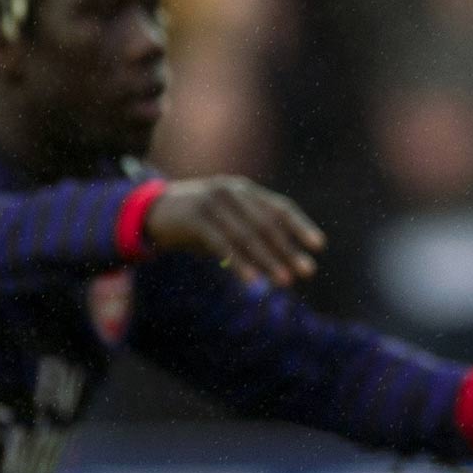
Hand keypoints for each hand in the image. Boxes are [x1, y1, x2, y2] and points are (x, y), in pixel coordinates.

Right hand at [143, 177, 325, 286]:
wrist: (153, 213)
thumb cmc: (197, 223)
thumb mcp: (225, 225)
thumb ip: (249, 237)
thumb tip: (280, 264)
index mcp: (244, 191)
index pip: (279, 207)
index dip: (300, 226)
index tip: (319, 245)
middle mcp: (233, 192)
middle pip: (267, 224)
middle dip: (288, 249)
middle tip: (306, 271)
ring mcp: (214, 202)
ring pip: (248, 236)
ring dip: (269, 260)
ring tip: (285, 280)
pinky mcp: (196, 218)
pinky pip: (224, 245)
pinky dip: (240, 264)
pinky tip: (253, 281)